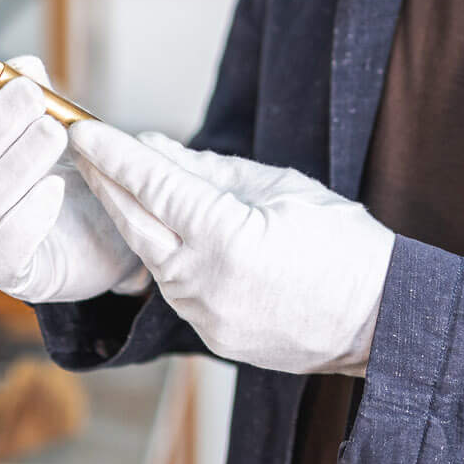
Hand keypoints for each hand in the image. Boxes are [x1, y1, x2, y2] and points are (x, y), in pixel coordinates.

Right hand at [0, 56, 149, 303]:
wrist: (102, 243)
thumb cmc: (66, 179)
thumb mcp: (54, 132)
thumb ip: (39, 101)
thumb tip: (25, 65)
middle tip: (33, 94)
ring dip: (19, 162)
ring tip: (55, 132)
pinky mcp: (7, 271)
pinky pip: (5, 249)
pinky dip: (27, 218)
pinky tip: (54, 189)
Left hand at [69, 122, 394, 375]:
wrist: (383, 319)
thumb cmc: (344, 243)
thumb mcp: (281, 188)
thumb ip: (211, 170)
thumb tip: (156, 148)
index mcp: (225, 237)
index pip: (153, 184)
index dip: (114, 153)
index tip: (84, 128)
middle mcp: (205, 281)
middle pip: (135, 222)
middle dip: (105, 182)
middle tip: (80, 148)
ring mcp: (205, 315)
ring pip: (151, 256)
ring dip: (131, 218)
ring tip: (114, 181)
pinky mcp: (212, 335)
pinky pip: (174, 286)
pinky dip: (161, 253)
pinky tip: (155, 229)